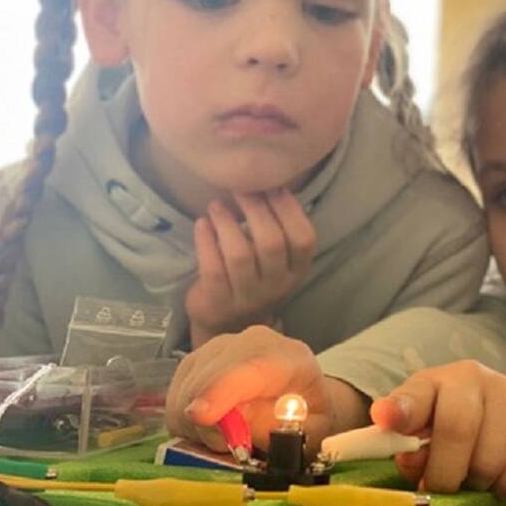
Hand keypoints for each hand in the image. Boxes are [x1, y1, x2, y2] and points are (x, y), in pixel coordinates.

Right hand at [164, 325, 368, 455]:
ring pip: (185, 392)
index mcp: (288, 357)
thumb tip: (237, 426)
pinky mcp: (194, 362)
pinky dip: (186, 423)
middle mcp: (250, 342)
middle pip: (208, 378)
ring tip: (227, 437)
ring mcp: (218, 349)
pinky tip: (212, 428)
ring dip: (197, 427)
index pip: (251, 367)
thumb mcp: (309, 431)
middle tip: (229, 447)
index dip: (223, 390)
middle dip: (209, 423)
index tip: (202, 416)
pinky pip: (174, 400)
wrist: (302, 400)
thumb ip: (278, 429)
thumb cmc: (309, 417)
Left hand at [185, 190, 315, 345]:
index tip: (273, 187)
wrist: (228, 324)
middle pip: (271, 243)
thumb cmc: (254, 278)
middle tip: (240, 189)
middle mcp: (276, 285)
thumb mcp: (277, 261)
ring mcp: (247, 296)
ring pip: (240, 255)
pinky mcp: (218, 301)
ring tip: (216, 205)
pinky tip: (202, 224)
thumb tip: (268, 181)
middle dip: (256, 210)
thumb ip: (278, 229)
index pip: (303, 239)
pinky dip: (205, 241)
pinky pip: (212, 268)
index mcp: (296, 271)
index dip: (289, 210)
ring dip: (227, 223)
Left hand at [369, 360, 505, 498]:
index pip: (416, 394)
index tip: (384, 419)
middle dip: (443, 473)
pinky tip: (501, 475)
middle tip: (442, 487)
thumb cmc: (459, 427)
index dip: (400, 409)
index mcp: (437, 381)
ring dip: (476, 484)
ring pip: (488, 461)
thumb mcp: (427, 432)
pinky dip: (504, 489)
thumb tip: (411, 457)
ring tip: (474, 476)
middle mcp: (475, 379)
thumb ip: (410, 446)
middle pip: (456, 429)